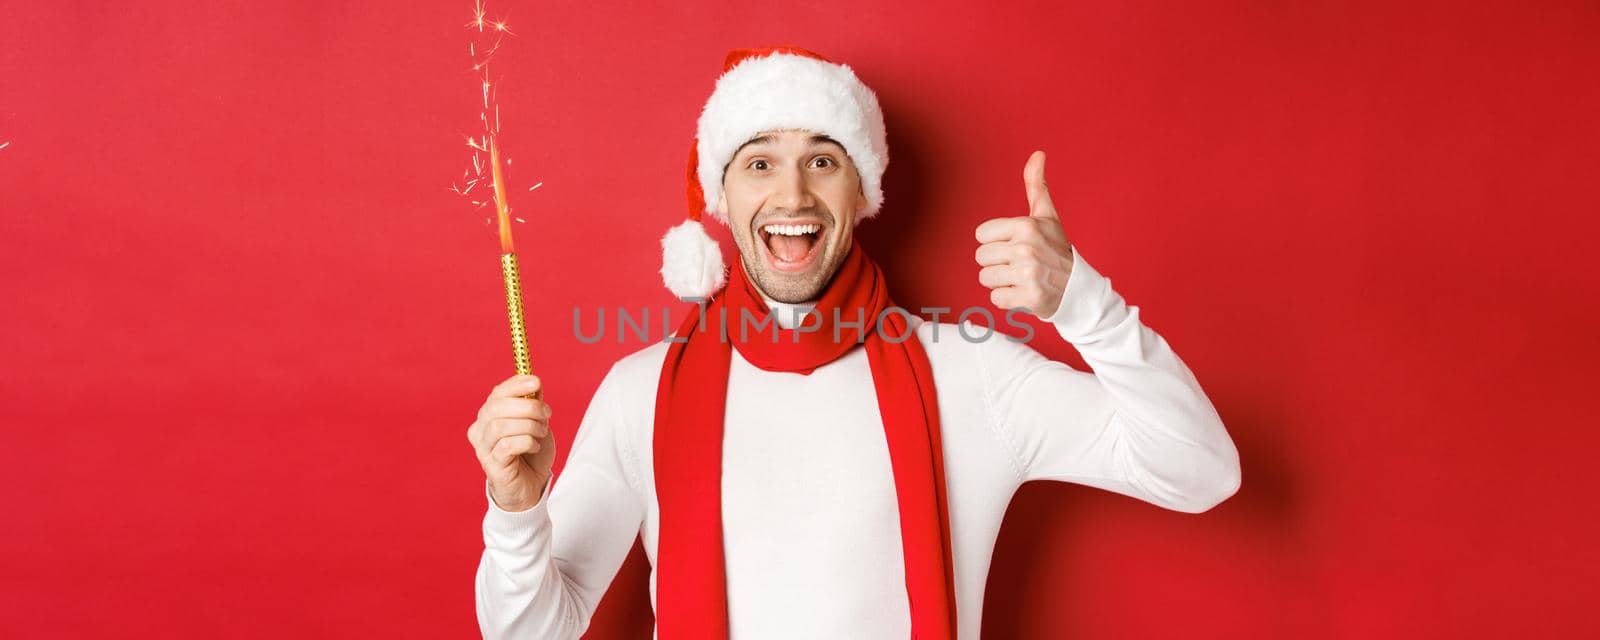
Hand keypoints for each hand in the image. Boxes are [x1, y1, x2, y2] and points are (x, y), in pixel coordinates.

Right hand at [467, 374, 555, 511]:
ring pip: (500, 426)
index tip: (536, 382)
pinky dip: (526, 442)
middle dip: (527, 407)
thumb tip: (534, 384)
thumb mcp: (536, 424)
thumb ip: (533, 404)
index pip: (496, 394)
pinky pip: (506, 445)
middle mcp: (480, 430)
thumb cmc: (531, 454)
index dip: (516, 385)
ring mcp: (483, 449)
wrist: (531, 487)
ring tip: (541, 432)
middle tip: (546, 414)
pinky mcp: (492, 466)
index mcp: (489, 416)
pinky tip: (534, 447)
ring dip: (528, 425)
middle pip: (496, 408)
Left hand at [975, 150, 1074, 316]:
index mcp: (1026, 226)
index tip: (1015, 245)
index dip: (995, 242)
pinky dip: (1008, 299)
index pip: (981, 235)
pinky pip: (996, 298)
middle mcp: (1026, 248)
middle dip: (997, 262)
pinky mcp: (1029, 297)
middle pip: (981, 257)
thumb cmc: (1056, 249)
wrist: (1078, 287)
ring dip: (1001, 281)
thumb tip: (1038, 153)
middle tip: (1021, 264)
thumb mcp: (1047, 216)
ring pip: (985, 278)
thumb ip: (1036, 185)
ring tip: (1022, 277)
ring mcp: (1028, 274)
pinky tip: (1025, 291)